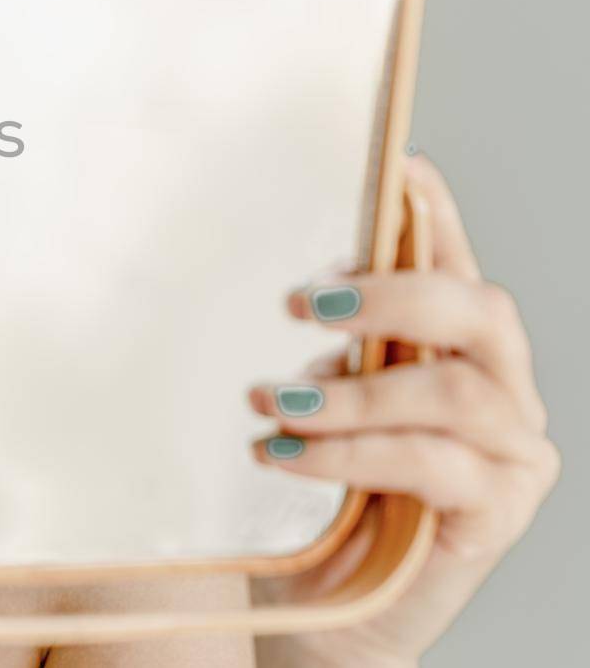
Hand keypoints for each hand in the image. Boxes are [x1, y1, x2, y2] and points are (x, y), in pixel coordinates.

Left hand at [247, 151, 559, 666]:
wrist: (333, 611)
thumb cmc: (321, 500)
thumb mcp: (315, 406)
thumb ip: (328, 351)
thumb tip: (304, 299)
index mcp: (455, 351)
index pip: (455, 265)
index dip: (437, 215)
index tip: (401, 168)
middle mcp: (500, 391)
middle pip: (480, 311)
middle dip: (393, 294)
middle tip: (303, 303)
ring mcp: (510, 453)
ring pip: (452, 393)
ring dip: (350, 393)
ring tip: (270, 402)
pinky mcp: (495, 514)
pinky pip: (433, 465)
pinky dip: (348, 454)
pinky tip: (281, 451)